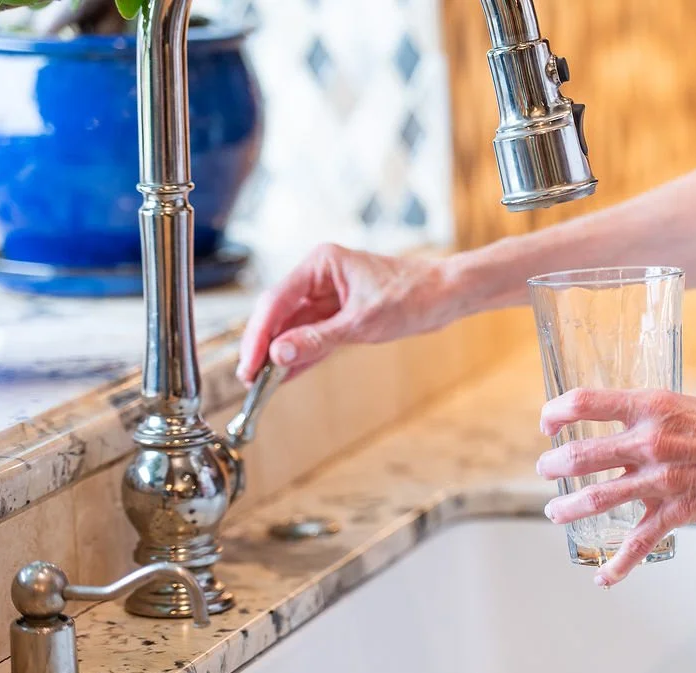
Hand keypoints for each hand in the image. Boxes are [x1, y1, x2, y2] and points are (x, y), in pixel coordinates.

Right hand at [237, 244, 455, 382]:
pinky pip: (313, 338)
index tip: (248, 364)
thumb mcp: (363, 322)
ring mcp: (329, 297)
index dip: (258, 335)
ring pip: (293, 329)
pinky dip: (301, 356)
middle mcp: (320, 277)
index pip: (276, 300)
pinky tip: (283, 377)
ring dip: (279, 355)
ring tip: (261, 384)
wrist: (447, 295)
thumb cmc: (412, 296)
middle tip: (250, 379)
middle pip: (279, 314)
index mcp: (321, 263)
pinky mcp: (341, 315)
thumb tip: (279, 355)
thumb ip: (319, 339)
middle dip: (264, 347)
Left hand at [536, 387, 695, 586]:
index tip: (549, 423)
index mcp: (653, 406)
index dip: (557, 411)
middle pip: (579, 455)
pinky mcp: (678, 511)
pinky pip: (639, 542)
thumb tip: (670, 411)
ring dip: (567, 508)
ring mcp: (660, 479)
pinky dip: (618, 564)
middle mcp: (649, 441)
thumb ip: (679, 406)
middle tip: (546, 469)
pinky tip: (603, 576)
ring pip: (595, 498)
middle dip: (553, 465)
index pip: (585, 402)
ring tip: (554, 514)